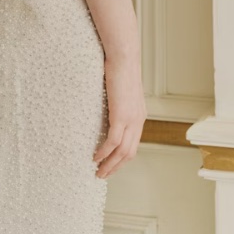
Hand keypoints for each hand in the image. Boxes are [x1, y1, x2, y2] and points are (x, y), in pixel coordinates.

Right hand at [93, 55, 146, 178]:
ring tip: (98, 172)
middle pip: (129, 153)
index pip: (132, 144)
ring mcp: (131, 120)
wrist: (124, 58)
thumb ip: (115, 101)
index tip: (109, 164)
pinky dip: (104, 152)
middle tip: (102, 174)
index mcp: (138, 116)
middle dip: (116, 167)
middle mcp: (138, 121)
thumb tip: (103, 104)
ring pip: (122, 151)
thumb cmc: (118, 68)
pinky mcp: (121, 116)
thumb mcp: (119, 89)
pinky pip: (113, 141)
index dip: (121, 158)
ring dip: (110, 164)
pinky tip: (95, 157)